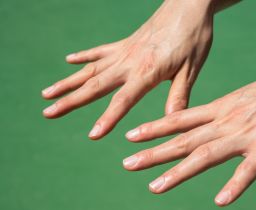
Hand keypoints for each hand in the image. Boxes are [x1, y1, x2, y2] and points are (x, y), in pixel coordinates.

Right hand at [42, 0, 213, 138]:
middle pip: (95, 85)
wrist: (189, 4)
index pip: (123, 100)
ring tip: (46, 93)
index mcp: (147, 71)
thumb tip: (171, 121)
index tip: (92, 135)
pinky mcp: (125, 43)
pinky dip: (84, 57)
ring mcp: (124, 50)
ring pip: (90, 69)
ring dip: (68, 82)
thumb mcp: (191, 69)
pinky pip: (100, 51)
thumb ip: (179, 95)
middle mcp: (129, 61)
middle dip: (70, 101)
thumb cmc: (193, 37)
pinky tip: (69, 61)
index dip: (108, 119)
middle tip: (47, 113)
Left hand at [122, 43, 255, 205]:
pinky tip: (221, 201)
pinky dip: (235, 185)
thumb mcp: (244, 101)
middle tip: (126, 164)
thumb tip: (209, 126)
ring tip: (154, 187)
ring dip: (179, 173)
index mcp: (222, 109)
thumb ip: (225, 115)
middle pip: (184, 140)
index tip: (131, 136)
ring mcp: (246, 135)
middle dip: (154, 152)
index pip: (181, 119)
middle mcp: (227, 121)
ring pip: (205, 155)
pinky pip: (249, 170)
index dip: (155, 128)